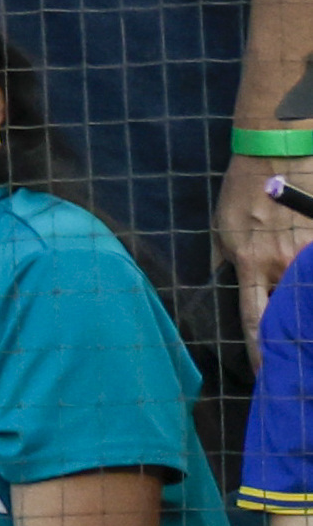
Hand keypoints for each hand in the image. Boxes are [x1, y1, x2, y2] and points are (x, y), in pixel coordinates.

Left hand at [215, 152, 312, 362]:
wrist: (278, 151)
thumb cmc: (244, 188)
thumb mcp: (221, 227)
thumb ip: (226, 259)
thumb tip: (223, 281)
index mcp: (251, 265)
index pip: (255, 321)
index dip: (260, 352)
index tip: (264, 375)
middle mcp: (283, 264)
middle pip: (291, 314)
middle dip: (293, 342)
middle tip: (296, 371)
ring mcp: (309, 252)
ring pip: (308, 295)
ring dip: (307, 318)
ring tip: (307, 346)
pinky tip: (311, 299)